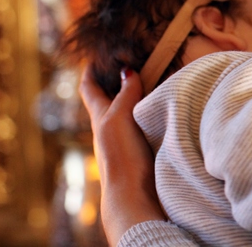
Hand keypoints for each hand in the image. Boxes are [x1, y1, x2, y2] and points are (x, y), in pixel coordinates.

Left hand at [79, 67, 164, 244]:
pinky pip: (142, 124)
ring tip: (152, 82)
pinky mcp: (140, 150)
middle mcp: (109, 127)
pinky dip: (149, 113)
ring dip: (136, 98)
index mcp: (99, 116)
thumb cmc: (121, 153)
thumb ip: (125, 93)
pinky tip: (162, 110)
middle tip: (131, 64)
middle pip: (107, 99)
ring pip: (126, 112)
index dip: (90, 72)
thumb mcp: (120, 117)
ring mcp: (124, 140)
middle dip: (116, 82)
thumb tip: (126, 71)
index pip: (89, 88)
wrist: (133, 193)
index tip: (96, 57)